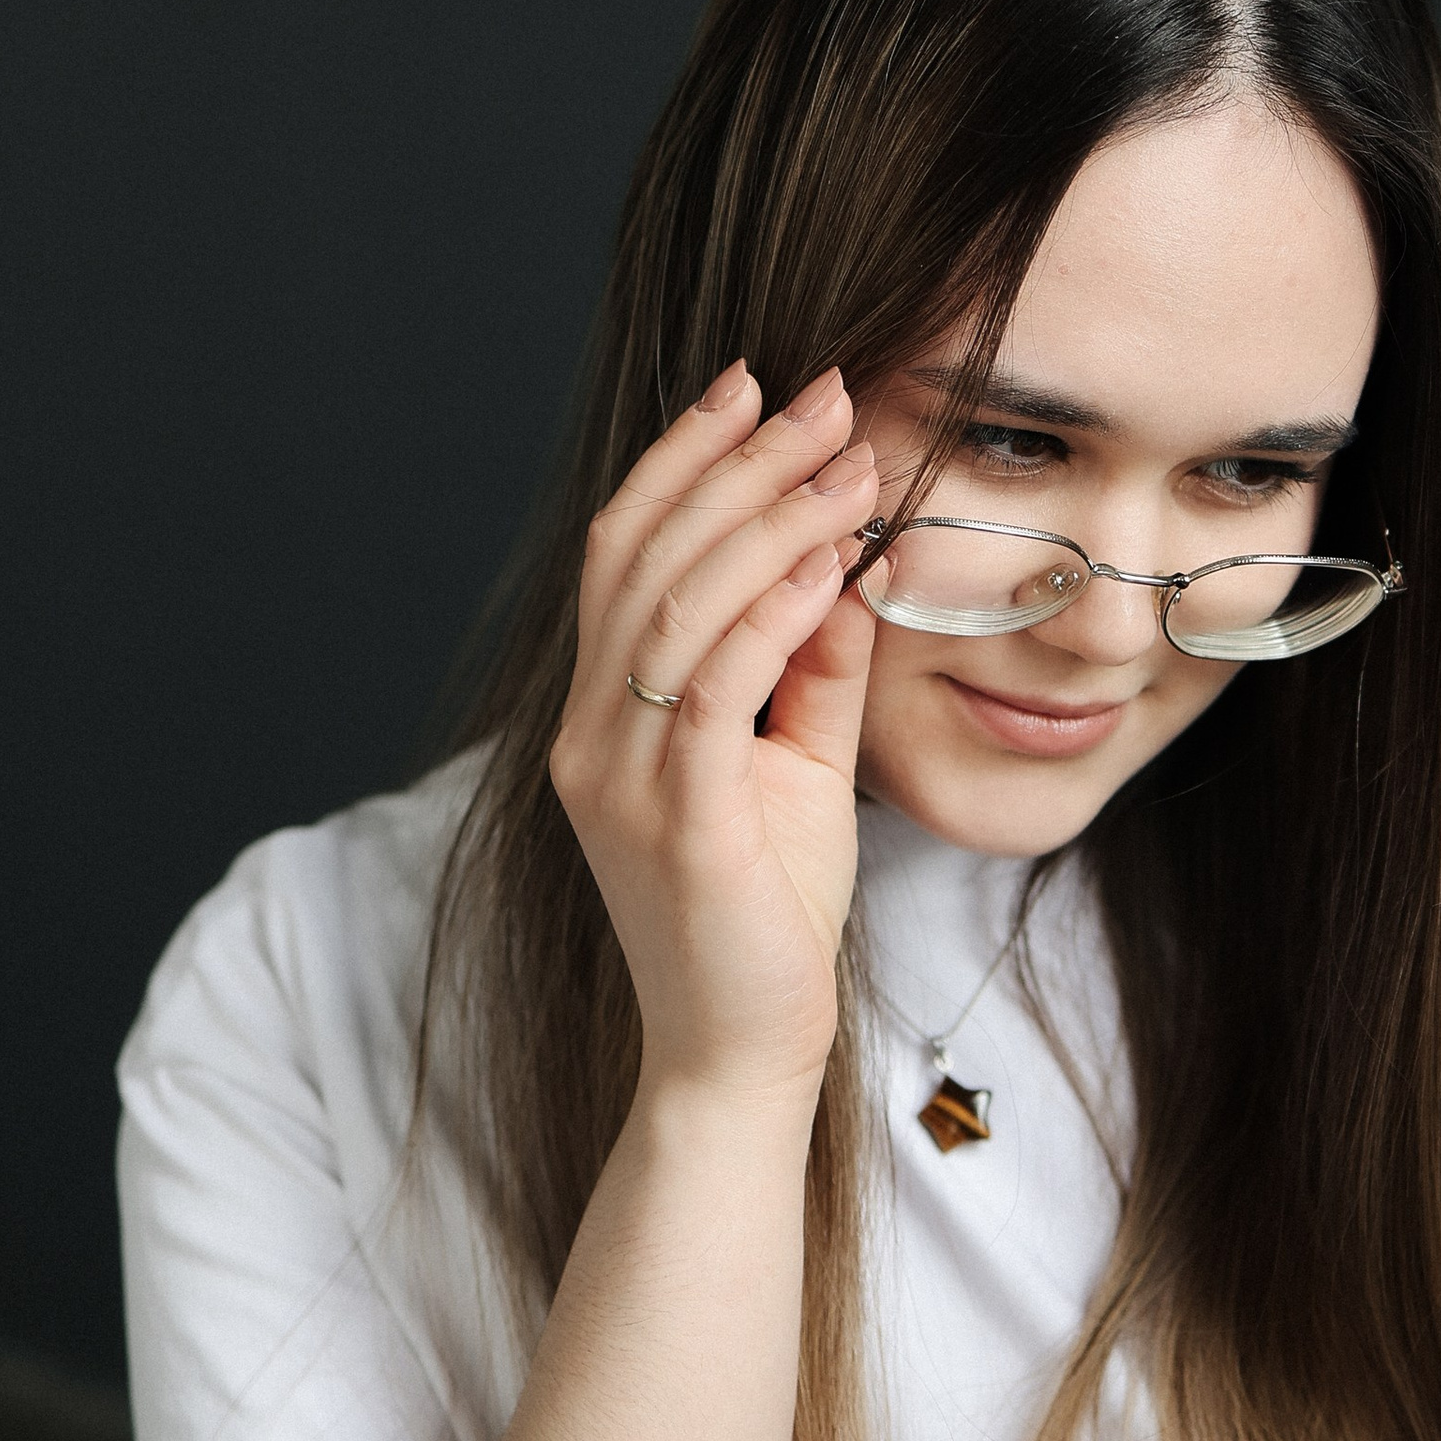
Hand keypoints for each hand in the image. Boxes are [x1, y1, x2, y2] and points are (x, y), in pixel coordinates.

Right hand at [548, 360, 878, 1108]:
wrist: (742, 1054)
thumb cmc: (768, 916)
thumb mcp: (797, 767)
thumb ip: (811, 670)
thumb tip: (850, 564)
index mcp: (602, 716)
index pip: (626, 555)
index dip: (684, 460)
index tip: (755, 386)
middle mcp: (590, 737)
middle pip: (647, 558)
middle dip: (737, 464)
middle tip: (822, 397)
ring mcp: (621, 780)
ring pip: (679, 608)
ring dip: (768, 521)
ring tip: (845, 462)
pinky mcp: (675, 824)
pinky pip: (715, 690)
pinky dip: (772, 614)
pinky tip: (831, 564)